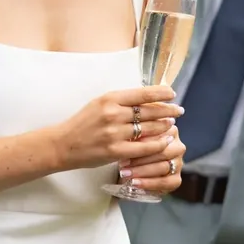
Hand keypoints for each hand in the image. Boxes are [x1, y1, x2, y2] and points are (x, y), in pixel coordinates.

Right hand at [53, 86, 181, 172]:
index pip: (142, 93)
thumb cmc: (82, 124)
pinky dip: (157, 144)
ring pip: (149, 128)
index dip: (161, 93)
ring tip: (172, 125)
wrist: (63, 144)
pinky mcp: (115, 150)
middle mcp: (113, 114)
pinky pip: (144, 147)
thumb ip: (121, 101)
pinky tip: (165, 142)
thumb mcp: (99, 104)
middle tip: (179, 110)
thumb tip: (147, 99)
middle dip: (168, 110)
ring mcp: (114, 133)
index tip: (172, 93)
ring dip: (164, 126)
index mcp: (109, 99)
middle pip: (149, 111)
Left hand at [116, 128, 185, 196]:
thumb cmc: (132, 150)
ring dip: (142, 171)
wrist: (133, 169)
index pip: (158, 136)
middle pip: (162, 152)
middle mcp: (178, 146)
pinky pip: (165, 183)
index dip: (141, 142)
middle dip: (140, 159)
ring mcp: (179, 163)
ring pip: (163, 167)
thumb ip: (135, 137)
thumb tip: (128, 139)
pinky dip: (149, 184)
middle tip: (122, 163)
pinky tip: (135, 183)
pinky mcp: (176, 179)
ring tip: (125, 173)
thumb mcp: (132, 140)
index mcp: (169, 130)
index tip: (124, 147)